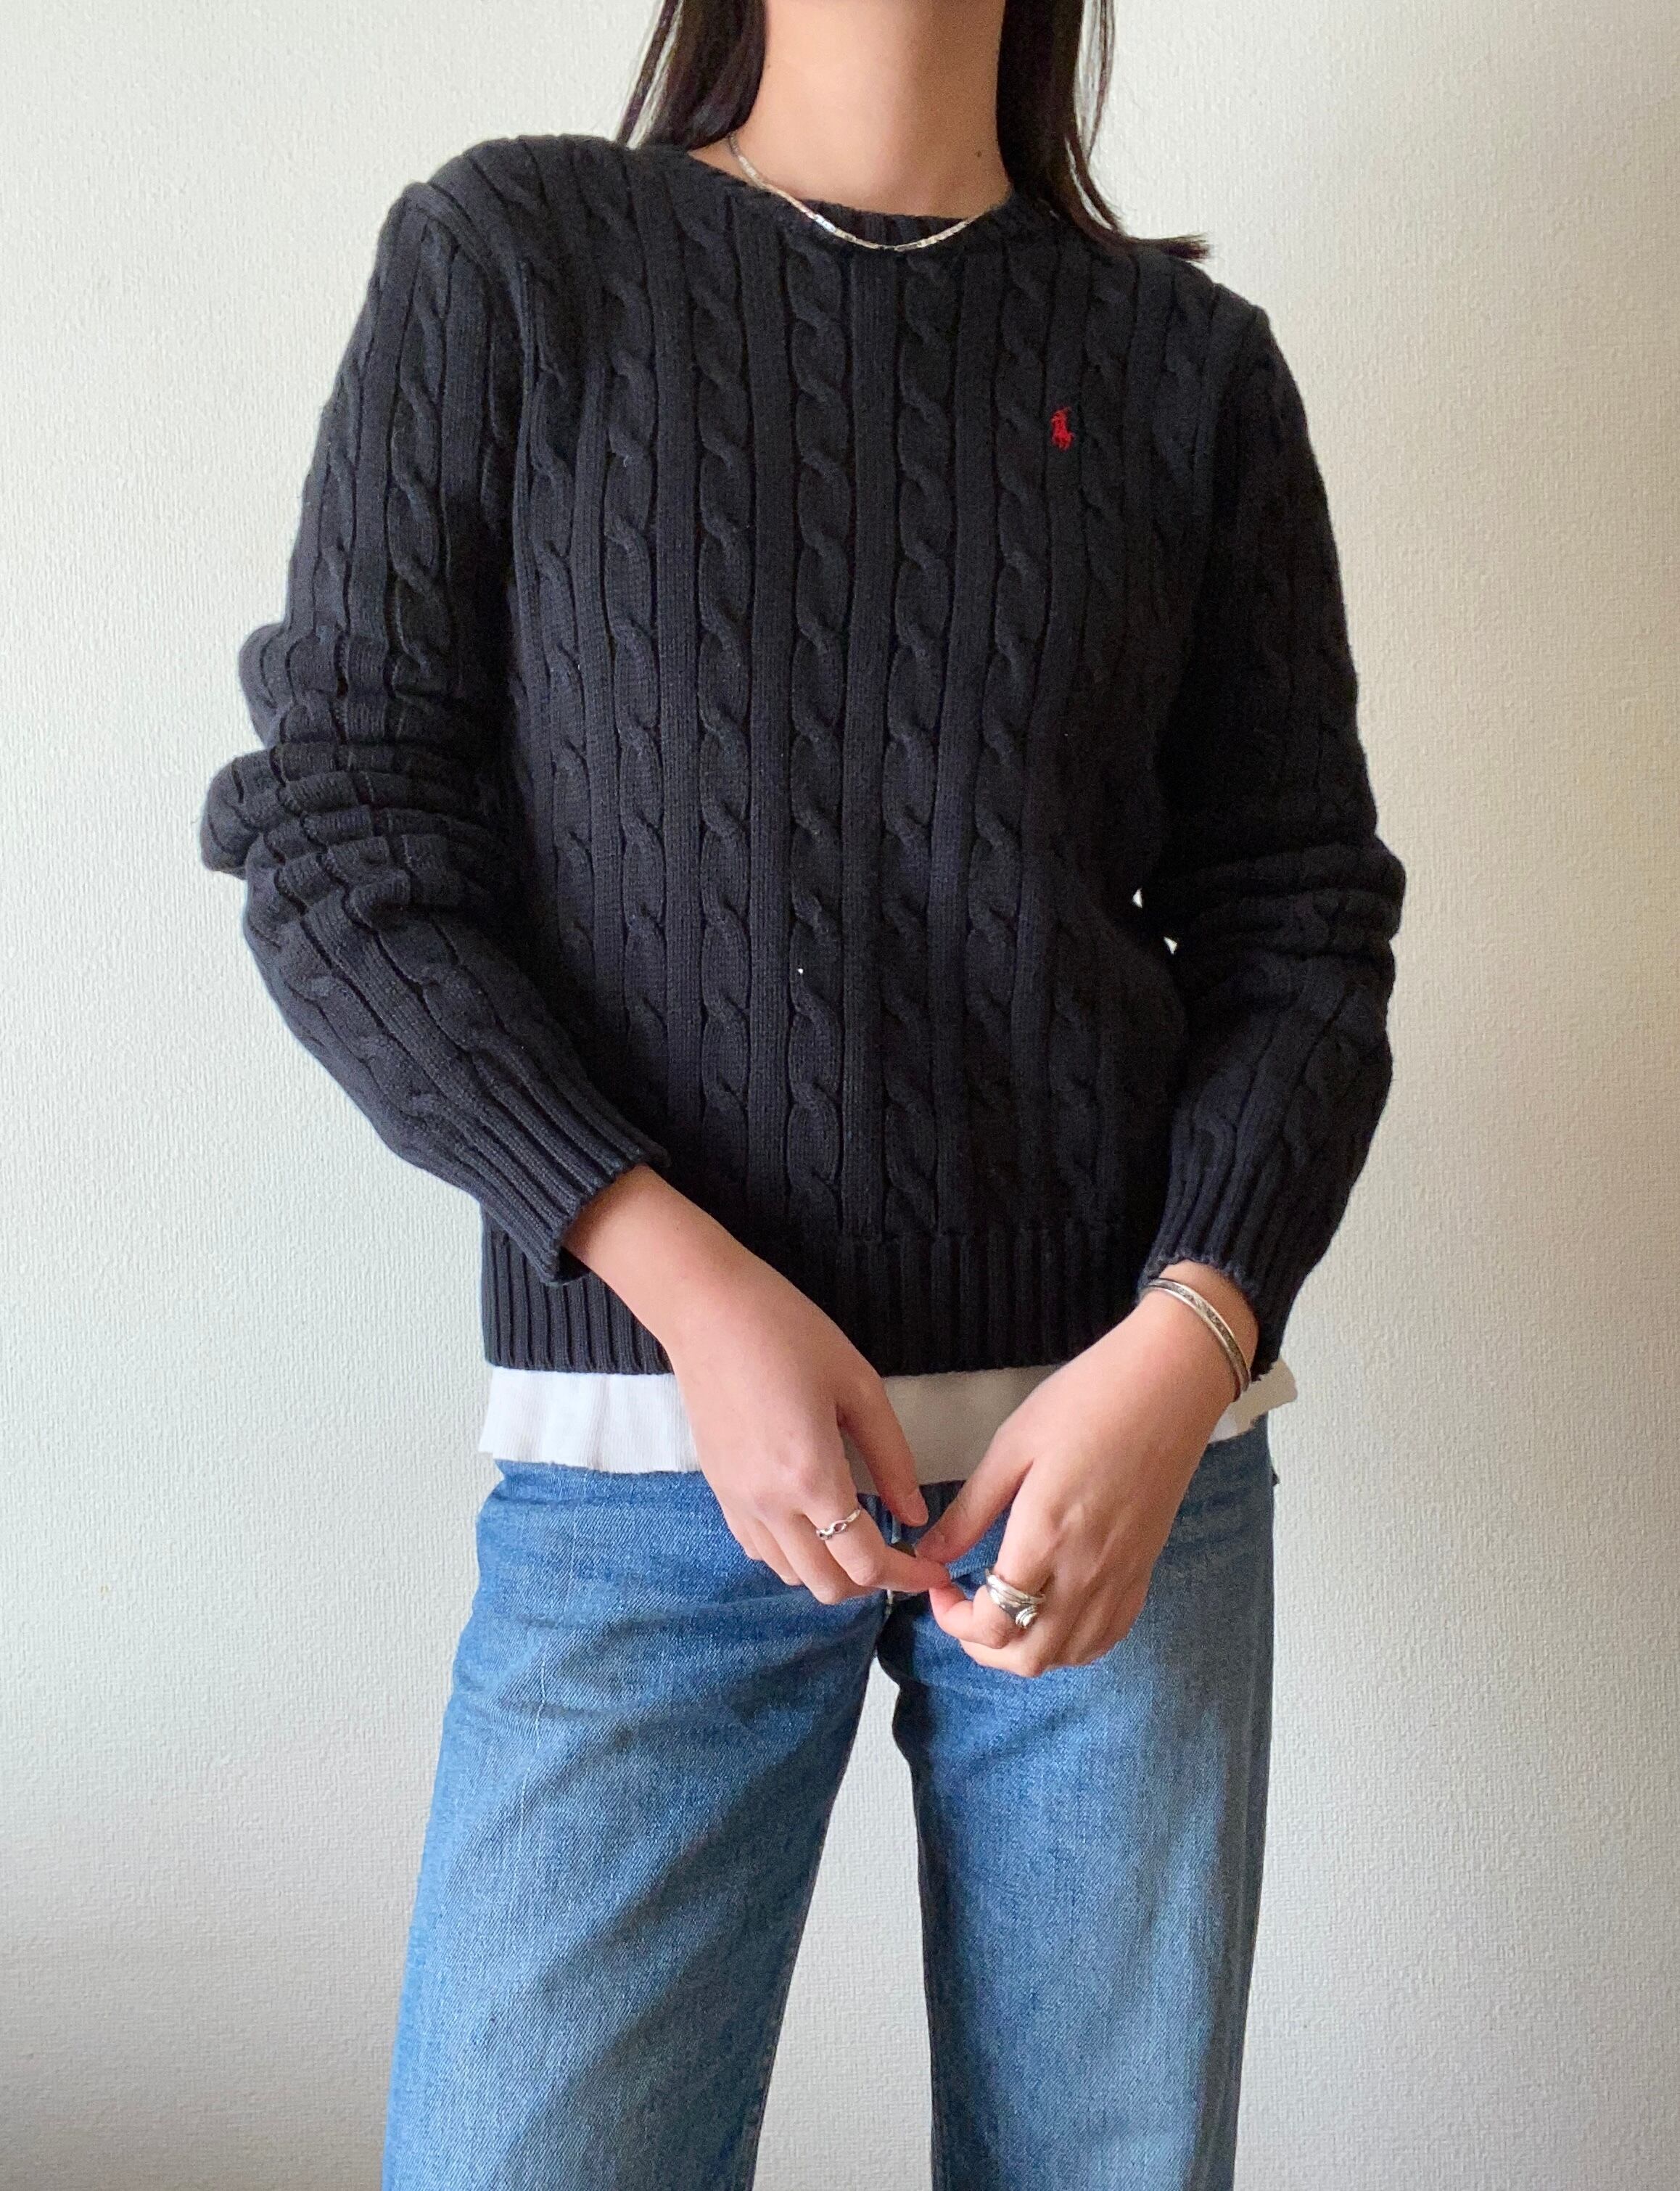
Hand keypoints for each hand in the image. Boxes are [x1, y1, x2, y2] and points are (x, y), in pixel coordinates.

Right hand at [561, 1166, 951, 1603]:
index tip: (935, 1569)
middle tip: (902, 1554)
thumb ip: (891, 1457)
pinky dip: (794, 1554)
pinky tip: (814, 1521)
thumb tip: (916, 1515)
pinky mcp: (719, 1491)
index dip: (908, 1576)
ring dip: (832, 1570)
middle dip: (872, 1582)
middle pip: (828, 1586)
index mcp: (811, 1475)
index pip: (865, 1562)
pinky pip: (759, 1550)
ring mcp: (738, 1501)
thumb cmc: (788, 1331)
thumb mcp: (858, 1384)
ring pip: (791, 1575)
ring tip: (860, 1537)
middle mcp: (771, 1503)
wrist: (705, 1309)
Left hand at [914, 1274, 1249, 1675]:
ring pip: (1069, 1655)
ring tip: (1002, 1609)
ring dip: (1025, 1649)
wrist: (1169, 1385)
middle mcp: (1087, 1572)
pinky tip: (1051, 1612)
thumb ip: (970, 1511)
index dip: (954, 1621)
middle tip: (963, 1607)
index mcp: (1046, 1538)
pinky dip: (1070, 1642)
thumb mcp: (1012, 1447)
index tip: (939, 1586)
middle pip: (1030, 1657)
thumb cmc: (1086, 1401)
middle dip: (983, 1646)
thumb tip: (930, 1555)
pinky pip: (1107, 1636)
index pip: (994, 1623)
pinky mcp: (1144, 1570)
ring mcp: (1122, 1577)